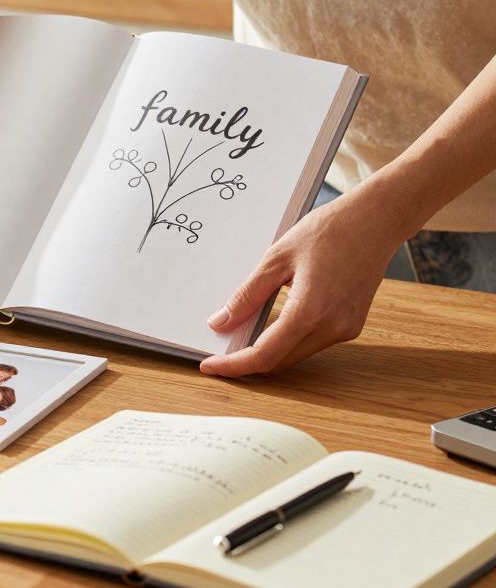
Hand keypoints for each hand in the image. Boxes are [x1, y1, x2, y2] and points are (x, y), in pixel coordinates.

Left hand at [199, 193, 403, 376]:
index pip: (264, 355)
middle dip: (247, 361)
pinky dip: (288, 339)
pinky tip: (272, 323)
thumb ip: (246, 296)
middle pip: (279, 362)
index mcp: (310, 311)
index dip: (234, 366)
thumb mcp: (275, 259)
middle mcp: (332, 327)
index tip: (210, 366)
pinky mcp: (352, 325)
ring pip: (295, 354)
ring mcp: (346, 329)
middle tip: (218, 352)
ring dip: (268, 350)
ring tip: (240, 334)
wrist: (376, 220)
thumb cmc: (328, 231)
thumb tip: (219, 323)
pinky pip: (312, 342)